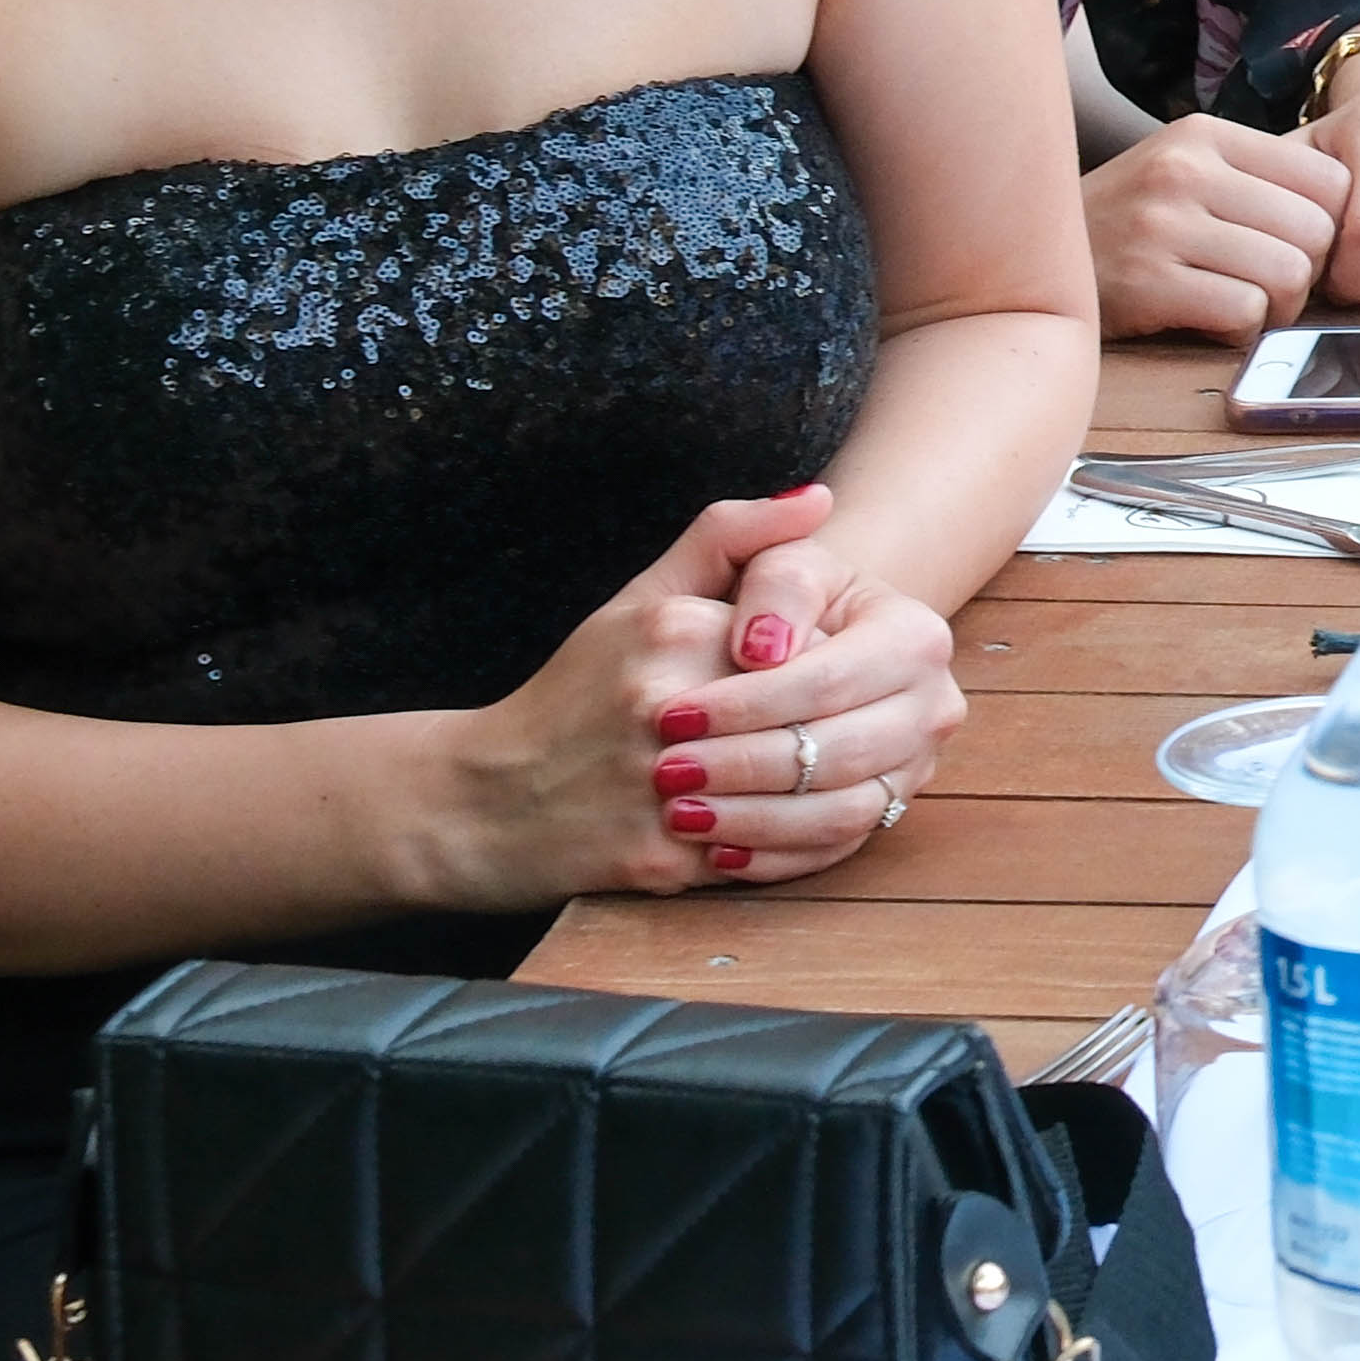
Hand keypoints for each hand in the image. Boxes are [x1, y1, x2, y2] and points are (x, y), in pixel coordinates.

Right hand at [482, 485, 968, 897]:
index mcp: (676, 633)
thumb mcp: (640, 600)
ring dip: (846, 793)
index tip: (847, 679)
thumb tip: (821, 498)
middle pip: (820, 725)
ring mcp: (667, 790)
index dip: (839, 669)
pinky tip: (813, 825)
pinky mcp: (663, 861)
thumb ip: (728, 539)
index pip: (813, 648)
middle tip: (876, 733)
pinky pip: (775, 857)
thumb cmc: (574, 695)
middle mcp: (671, 709)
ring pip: (812, 799)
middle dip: (858, 734)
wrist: (484, 801)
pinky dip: (808, 847)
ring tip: (855, 779)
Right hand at [1084, 113, 1349, 336]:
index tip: (1296, 247)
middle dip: (1307, 273)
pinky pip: (1245, 315)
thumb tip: (1357, 216)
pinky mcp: (1146, 284)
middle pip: (1318, 232)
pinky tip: (1205, 321)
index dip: (1330, 226)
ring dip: (1275, 306)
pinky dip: (1238, 332)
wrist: (1025, 261)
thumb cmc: (1128, 225)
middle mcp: (1183, 170)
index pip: (1329, 179)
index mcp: (1204, 135)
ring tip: (1234, 302)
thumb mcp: (1187, 172)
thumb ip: (1261, 181)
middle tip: (1267, 284)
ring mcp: (1161, 226)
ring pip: (1289, 275)